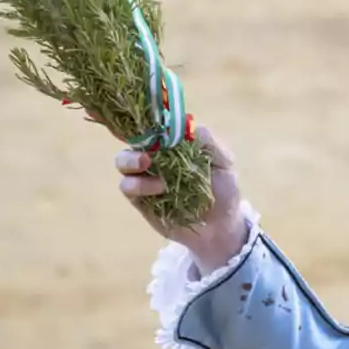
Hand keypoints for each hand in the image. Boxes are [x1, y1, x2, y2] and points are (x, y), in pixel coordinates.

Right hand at [117, 125, 248, 272]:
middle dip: (135, 143)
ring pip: (123, 163)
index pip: (154, 126)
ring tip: (151, 170)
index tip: (153, 125)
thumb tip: (189, 125)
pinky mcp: (141, 200)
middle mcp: (156, 157)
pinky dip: (139, 186)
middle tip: (147, 154)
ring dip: (132, 163)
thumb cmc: (224, 189)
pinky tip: (159, 190)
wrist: (221, 226)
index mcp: (174, 144)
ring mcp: (146, 178)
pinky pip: (128, 188)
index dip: (149, 122)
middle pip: (132, 141)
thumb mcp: (224, 162)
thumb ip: (208, 142)